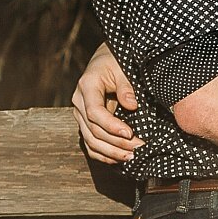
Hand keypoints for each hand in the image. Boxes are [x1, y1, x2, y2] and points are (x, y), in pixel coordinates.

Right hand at [70, 41, 141, 164]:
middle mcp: (79, 102)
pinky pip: (91, 144)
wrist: (105, 59)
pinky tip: (119, 159)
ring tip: (131, 157)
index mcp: (86, 86)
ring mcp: (80, 114)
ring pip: (91, 141)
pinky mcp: (86, 123)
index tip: (130, 133)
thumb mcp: (121, 68)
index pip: (94, 112)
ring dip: (111, 152)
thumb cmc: (114, 61)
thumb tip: (131, 105)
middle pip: (94, 130)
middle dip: (117, 143)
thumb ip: (126, 86)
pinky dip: (104, 154)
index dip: (111, 125)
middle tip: (138, 148)